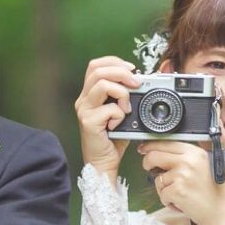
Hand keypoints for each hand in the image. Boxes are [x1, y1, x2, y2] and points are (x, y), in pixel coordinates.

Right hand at [75, 56, 140, 177]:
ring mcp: (84, 110)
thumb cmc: (113, 138)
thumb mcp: (121, 111)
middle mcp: (83, 99)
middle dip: (121, 72)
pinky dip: (120, 114)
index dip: (115, 62)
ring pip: (102, 84)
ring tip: (127, 107)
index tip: (132, 69)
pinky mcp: (88, 122)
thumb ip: (125, 95)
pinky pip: (109, 108)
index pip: (96, 65)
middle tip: (136, 83)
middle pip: (98, 70)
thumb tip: (140, 80)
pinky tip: (119, 123)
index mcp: (89, 94)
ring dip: (122, 92)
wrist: (104, 162)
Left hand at [139, 133, 224, 224]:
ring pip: (157, 178)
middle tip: (149, 168)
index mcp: (196, 152)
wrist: (224, 214)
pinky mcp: (177, 191)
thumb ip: (223, 141)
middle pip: (154, 155)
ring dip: (164, 188)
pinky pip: (161, 193)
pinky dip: (168, 200)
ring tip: (180, 192)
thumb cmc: (222, 191)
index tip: (144, 149)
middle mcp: (188, 161)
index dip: (151, 146)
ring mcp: (182, 176)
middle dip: (147, 162)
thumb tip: (220, 125)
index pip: (167, 143)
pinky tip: (180, 202)